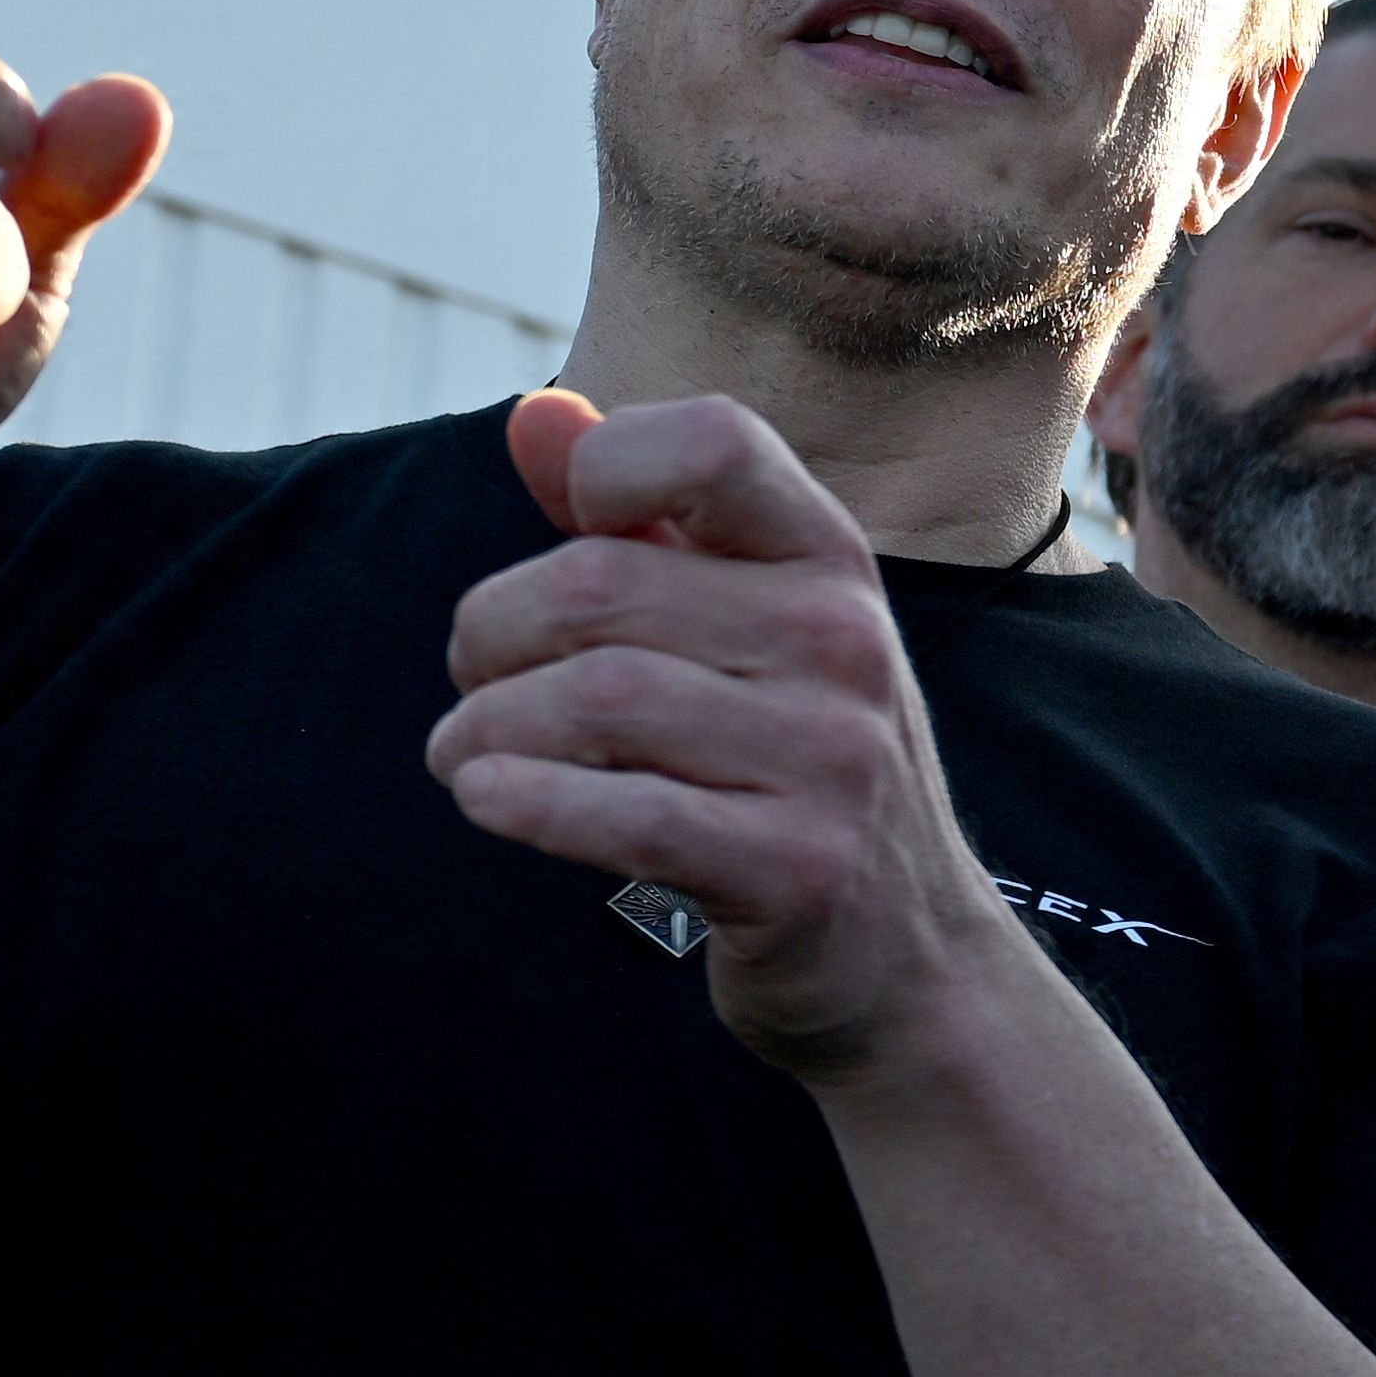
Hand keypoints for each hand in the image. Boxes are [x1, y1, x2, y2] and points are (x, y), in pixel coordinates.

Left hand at [431, 391, 1013, 1091]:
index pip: (711, 441)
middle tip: (474, 683)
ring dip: (487, 728)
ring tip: (466, 757)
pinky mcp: (798, 869)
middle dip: (491, 634)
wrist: (910, 957)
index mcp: (830, 560)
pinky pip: (629, 815)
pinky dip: (527, 801)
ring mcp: (833, 757)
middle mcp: (846, 642)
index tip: (568, 541)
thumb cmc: (793, 769)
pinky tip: (489, 796)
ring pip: (597, 699)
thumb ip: (641, 519)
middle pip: (600, 584)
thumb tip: (538, 419)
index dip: (605, 469)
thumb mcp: (748, 629)